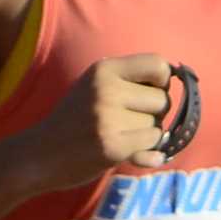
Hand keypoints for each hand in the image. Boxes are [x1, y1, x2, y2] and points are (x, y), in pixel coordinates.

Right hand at [42, 53, 195, 179]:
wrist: (38, 154)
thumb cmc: (73, 120)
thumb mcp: (95, 87)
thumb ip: (130, 80)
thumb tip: (182, 78)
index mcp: (104, 69)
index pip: (158, 64)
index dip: (162, 82)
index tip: (150, 94)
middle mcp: (106, 89)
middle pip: (163, 100)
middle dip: (154, 114)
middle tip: (129, 123)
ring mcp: (108, 118)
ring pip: (158, 126)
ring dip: (147, 136)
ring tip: (120, 137)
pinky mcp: (112, 146)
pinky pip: (152, 145)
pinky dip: (147, 153)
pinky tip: (130, 154)